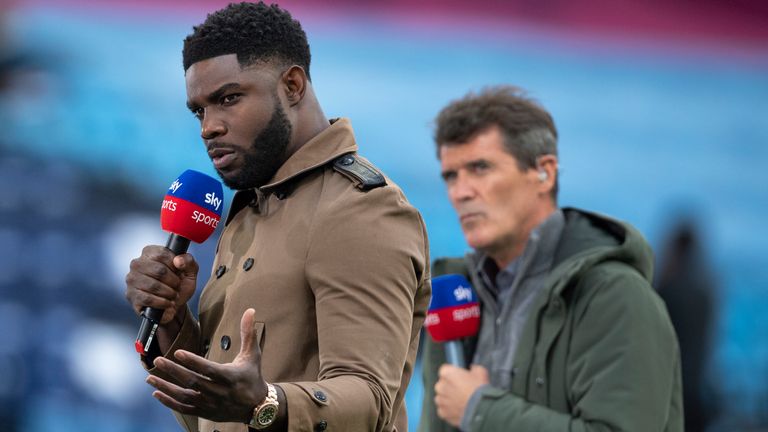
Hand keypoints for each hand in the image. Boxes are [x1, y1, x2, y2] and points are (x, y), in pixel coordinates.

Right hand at [125, 245, 198, 323]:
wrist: (173, 304)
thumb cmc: (179, 285)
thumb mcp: (189, 271)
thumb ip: (189, 261)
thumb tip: (178, 260)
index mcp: (150, 252)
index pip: (162, 254)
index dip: (175, 266)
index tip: (179, 272)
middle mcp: (137, 263)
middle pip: (159, 270)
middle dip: (173, 281)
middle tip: (177, 286)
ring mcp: (132, 279)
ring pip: (153, 285)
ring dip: (169, 293)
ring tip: (173, 295)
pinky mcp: (131, 295)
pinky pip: (148, 298)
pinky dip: (162, 302)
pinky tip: (167, 303)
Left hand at [146, 308, 268, 422]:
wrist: (257, 406)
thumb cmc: (253, 376)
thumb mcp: (253, 354)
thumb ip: (248, 333)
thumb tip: (250, 310)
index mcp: (231, 377)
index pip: (209, 369)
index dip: (193, 362)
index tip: (177, 352)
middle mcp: (219, 392)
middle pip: (193, 382)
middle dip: (174, 371)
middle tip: (158, 360)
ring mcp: (211, 404)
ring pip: (185, 396)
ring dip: (166, 387)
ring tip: (150, 377)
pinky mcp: (205, 412)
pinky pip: (184, 408)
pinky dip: (169, 402)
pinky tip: (156, 393)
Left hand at [434, 364, 489, 426]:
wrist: (480, 409)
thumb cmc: (479, 389)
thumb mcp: (480, 372)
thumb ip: (473, 369)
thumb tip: (473, 369)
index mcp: (447, 373)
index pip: (445, 370)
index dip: (453, 374)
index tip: (459, 377)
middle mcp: (440, 386)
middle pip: (442, 384)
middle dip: (450, 386)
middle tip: (462, 390)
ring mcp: (440, 400)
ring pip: (442, 398)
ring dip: (449, 399)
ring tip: (461, 402)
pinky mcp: (442, 413)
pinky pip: (444, 410)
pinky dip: (449, 410)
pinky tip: (458, 410)